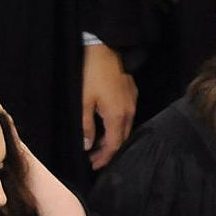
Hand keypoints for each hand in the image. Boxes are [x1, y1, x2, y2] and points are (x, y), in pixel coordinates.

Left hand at [81, 43, 136, 169]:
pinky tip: (105, 128)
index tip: (93, 165)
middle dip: (108, 152)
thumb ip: (86, 126)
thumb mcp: (84, 102)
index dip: (104, 158)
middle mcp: (129, 111)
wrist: (104, 49)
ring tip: (97, 146)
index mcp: (117, 115)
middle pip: (122, 139)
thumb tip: (88, 146)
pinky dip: (116, 128)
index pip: (114, 145)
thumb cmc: (91, 74)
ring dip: (112, 140)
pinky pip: (127, 118)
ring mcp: (132, 102)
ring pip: (125, 129)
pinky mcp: (131, 94)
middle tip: (93, 159)